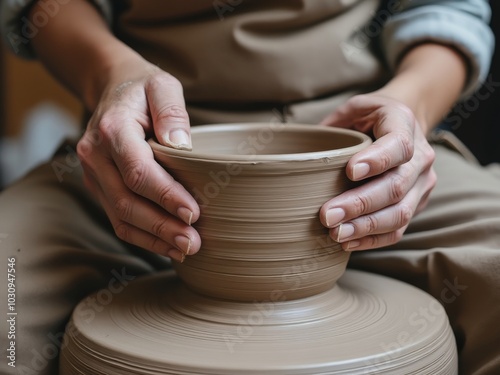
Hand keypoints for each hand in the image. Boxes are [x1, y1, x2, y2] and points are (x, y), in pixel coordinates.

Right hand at [76, 58, 200, 261]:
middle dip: (162, 225)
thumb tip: (182, 145)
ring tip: (185, 249)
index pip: (138, 171)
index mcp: (113, 129)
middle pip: (127, 200)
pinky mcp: (100, 186)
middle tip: (193, 242)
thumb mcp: (162, 86)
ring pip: (120, 216)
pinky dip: (142, 236)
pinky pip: (117, 218)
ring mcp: (94, 174)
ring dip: (153, 237)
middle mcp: (95, 154)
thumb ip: (172, 111)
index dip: (165, 195)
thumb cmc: (142, 88)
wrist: (113, 89)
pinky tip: (166, 245)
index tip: (193, 213)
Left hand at [319, 93, 435, 250]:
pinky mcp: (417, 203)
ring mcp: (422, 183)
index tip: (350, 171)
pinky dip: (373, 239)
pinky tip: (349, 243)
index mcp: (404, 124)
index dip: (377, 160)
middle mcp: (421, 156)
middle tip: (327, 215)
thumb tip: (303, 155)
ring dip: (365, 227)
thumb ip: (334, 124)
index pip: (398, 145)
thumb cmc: (370, 118)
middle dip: (360, 204)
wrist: (403, 126)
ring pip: (400, 213)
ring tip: (336, 233)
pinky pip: (399, 229)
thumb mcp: (354, 108)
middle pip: (396, 186)